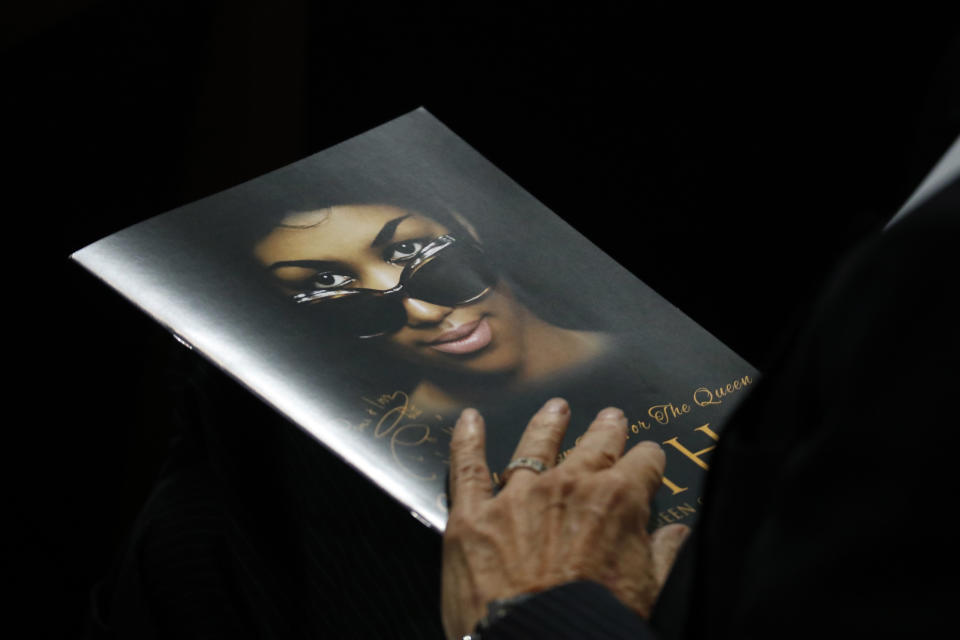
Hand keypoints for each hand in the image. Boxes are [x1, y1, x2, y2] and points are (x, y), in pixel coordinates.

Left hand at [441, 398, 689, 638]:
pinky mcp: (473, 515)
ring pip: (535, 445)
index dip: (648, 461)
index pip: (643, 464)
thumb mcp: (649, 593)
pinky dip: (467, 440)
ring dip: (548, 424)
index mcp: (618, 501)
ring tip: (555, 408)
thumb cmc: (596, 624)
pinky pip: (468, 468)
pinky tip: (469, 420)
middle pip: (594, 446)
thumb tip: (677, 534)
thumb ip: (663, 556)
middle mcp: (568, 485)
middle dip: (606, 431)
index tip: (649, 459)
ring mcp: (517, 496)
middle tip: (611, 418)